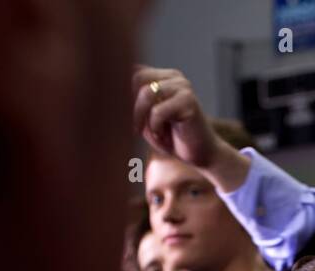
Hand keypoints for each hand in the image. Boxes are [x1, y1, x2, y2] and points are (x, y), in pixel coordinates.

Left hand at [132, 66, 251, 191]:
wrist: (202, 154)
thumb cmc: (171, 138)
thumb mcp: (144, 119)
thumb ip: (131, 103)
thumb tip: (111, 92)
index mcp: (162, 76)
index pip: (132, 72)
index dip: (123, 94)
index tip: (127, 118)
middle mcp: (173, 77)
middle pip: (136, 79)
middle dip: (132, 106)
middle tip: (137, 128)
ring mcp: (183, 87)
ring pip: (147, 94)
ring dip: (142, 118)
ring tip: (151, 132)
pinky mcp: (189, 101)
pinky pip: (158, 111)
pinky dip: (155, 127)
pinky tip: (163, 135)